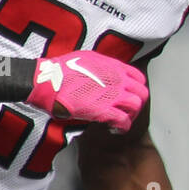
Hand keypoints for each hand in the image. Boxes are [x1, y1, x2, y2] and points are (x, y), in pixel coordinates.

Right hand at [26, 50, 147, 130]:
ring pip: (136, 106)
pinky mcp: (103, 110)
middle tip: (127, 111)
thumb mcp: (87, 59)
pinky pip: (123, 121)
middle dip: (137, 104)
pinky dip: (122, 127)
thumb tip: (104, 73)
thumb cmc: (61, 70)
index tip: (129, 96)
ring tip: (121, 120)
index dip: (136, 89)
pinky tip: (114, 130)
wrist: (47, 80)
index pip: (139, 78)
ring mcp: (112, 95)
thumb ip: (102, 67)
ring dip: (131, 116)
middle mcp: (117, 80)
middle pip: (142, 93)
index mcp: (114, 67)